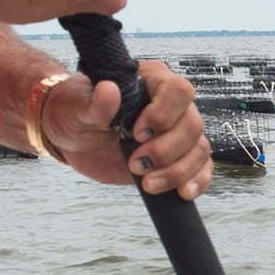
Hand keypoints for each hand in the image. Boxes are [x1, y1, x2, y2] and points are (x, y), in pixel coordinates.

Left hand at [42, 61, 210, 198]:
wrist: (73, 137)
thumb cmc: (75, 112)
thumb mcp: (78, 107)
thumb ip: (95, 103)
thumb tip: (109, 91)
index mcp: (152, 81)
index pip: (178, 91)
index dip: (164, 114)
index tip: (137, 134)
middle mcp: (172, 105)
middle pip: (192, 125)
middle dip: (166, 150)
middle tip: (135, 164)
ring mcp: (177, 132)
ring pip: (199, 149)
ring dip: (177, 171)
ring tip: (147, 184)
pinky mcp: (177, 158)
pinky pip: (201, 168)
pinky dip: (196, 182)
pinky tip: (181, 193)